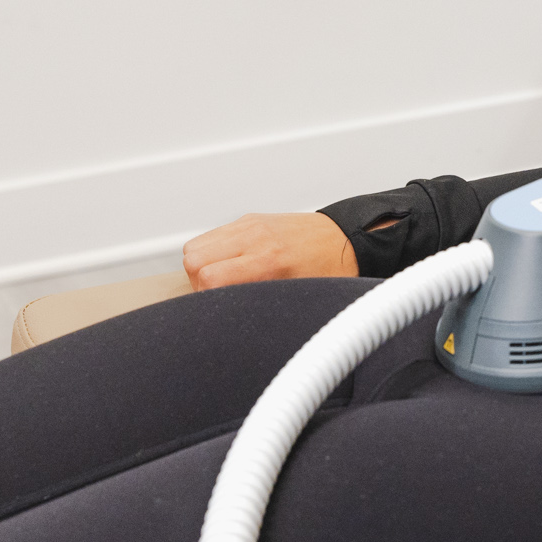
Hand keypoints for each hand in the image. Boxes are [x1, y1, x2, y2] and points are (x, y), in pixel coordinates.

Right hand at [183, 212, 358, 289]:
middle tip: (220, 294)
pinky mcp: (248, 219)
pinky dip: (211, 252)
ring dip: (201, 266)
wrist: (347, 238)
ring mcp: (249, 225)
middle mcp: (255, 238)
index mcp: (269, 261)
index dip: (206, 297)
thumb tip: (235, 321)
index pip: (209, 277)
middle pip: (193, 260)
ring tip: (225, 278)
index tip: (220, 306)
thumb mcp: (301, 297)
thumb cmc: (331, 270)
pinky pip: (211, 236)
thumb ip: (264, 305)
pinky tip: (231, 263)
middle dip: (198, 283)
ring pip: (195, 246)